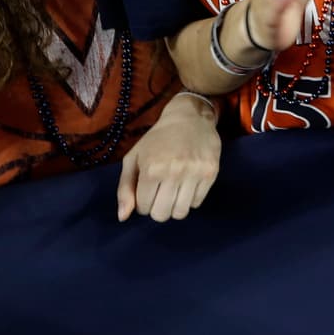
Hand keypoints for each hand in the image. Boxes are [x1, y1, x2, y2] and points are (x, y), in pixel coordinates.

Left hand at [116, 92, 220, 222]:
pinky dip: (190, 199)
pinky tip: (187, 183)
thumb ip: (125, 188)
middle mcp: (174, 172)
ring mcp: (194, 173)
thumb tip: (122, 217)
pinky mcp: (210, 173)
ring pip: (180, 213)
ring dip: (174, 206)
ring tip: (174, 190)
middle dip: (157, 208)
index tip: (147, 188)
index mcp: (151, 168)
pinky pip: (197, 203)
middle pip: (162, 215)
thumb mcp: (134, 158)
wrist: (190, 117)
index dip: (143, 201)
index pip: (144, 207)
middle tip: (160, 192)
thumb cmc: (157, 139)